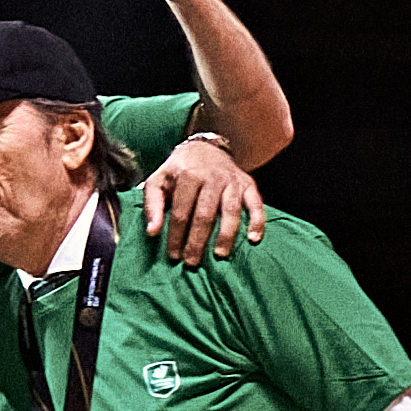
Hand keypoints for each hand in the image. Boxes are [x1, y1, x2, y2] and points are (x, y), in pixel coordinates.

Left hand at [136, 136, 268, 265]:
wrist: (205, 147)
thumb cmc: (178, 170)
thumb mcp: (158, 181)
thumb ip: (152, 205)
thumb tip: (152, 232)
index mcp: (188, 176)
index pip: (181, 211)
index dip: (176, 235)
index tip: (173, 255)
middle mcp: (212, 177)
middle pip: (205, 214)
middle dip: (198, 240)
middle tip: (192, 262)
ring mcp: (232, 181)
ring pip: (230, 211)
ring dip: (226, 234)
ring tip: (219, 254)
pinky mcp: (248, 184)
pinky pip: (256, 204)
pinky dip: (257, 221)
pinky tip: (253, 238)